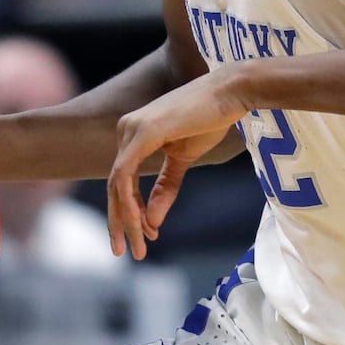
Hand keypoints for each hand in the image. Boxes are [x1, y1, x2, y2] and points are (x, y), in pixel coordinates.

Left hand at [107, 69, 248, 259]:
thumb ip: (167, 187)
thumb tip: (153, 221)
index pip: (123, 181)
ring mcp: (132, 129)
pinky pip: (125, 174)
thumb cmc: (210, 119)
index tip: (146, 238)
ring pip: (118, 184)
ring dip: (126, 218)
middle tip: (124, 252)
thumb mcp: (184, 159)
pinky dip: (129, 201)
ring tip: (138, 244)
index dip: (131, 213)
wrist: (230, 92)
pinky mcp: (143, 132)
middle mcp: (126, 129)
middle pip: (115, 185)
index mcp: (134, 134)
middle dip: (120, 222)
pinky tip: (139, 222)